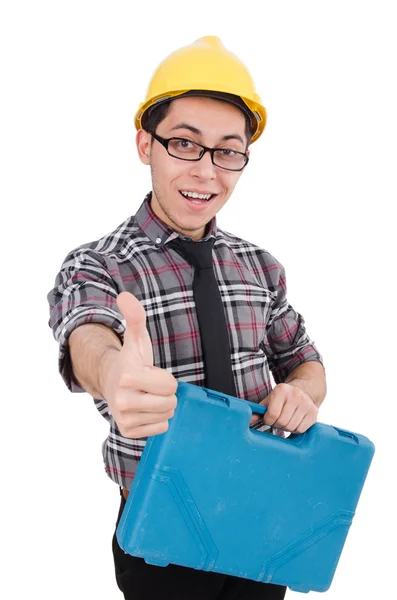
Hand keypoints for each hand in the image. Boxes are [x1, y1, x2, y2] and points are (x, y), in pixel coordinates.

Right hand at [101, 291, 177, 437]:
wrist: (112, 382)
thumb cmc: (131, 360)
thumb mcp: (137, 338)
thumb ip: (136, 317)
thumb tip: (124, 295)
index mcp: (127, 376)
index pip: (170, 385)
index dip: (165, 378)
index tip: (151, 373)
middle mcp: (122, 400)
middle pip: (170, 403)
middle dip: (165, 393)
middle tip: (151, 386)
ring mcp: (124, 418)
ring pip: (166, 416)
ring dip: (162, 407)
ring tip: (147, 397)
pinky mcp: (128, 432)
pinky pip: (160, 429)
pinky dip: (157, 421)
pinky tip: (145, 410)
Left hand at [250, 383, 317, 433]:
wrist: (304, 390)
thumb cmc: (282, 398)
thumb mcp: (269, 400)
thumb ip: (258, 411)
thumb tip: (248, 421)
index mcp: (281, 390)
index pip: (272, 414)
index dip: (268, 420)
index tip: (268, 418)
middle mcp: (295, 395)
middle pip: (282, 422)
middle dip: (277, 424)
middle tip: (278, 420)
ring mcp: (306, 404)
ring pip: (291, 427)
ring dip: (286, 427)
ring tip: (286, 420)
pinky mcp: (314, 412)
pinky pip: (301, 430)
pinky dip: (295, 429)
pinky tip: (294, 421)